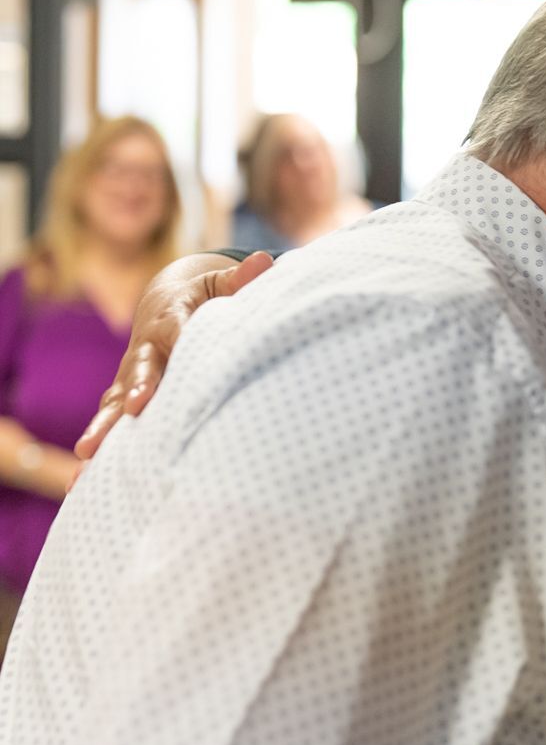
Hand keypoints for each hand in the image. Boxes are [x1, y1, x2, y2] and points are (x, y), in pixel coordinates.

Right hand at [73, 252, 274, 465]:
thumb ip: (241, 280)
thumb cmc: (206, 297)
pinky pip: (112, 424)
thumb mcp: (222, 283)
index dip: (180, 344)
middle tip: (138, 407)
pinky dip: (100, 451)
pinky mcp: (126, 398)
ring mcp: (132, 377)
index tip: (185, 357)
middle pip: (140, 370)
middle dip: (139, 388)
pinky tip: (82, 483)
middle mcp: (146, 350)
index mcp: (174, 319)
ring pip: (115, 404)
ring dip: (103, 429)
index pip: (178, 333)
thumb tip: (264, 261)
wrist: (165, 302)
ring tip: (87, 456)